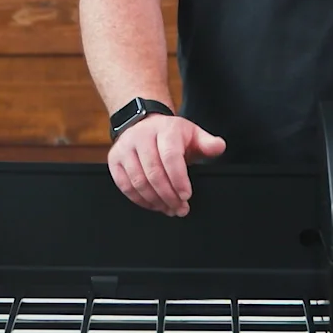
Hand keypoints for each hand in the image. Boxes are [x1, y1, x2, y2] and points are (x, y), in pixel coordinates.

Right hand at [107, 115, 225, 216]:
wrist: (144, 124)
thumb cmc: (171, 134)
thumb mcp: (193, 134)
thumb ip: (208, 143)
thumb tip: (219, 146)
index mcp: (165, 129)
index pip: (170, 157)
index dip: (178, 179)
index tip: (186, 196)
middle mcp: (141, 136)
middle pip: (154, 172)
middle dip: (168, 195)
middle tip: (180, 208)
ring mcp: (125, 147)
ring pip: (138, 181)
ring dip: (155, 201)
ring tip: (169, 209)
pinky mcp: (114, 159)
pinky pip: (124, 185)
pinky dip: (140, 199)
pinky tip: (153, 205)